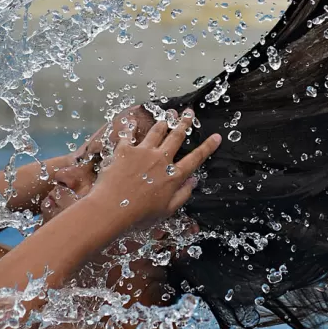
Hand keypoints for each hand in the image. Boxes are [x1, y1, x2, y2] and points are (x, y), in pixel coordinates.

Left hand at [92, 109, 220, 228]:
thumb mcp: (167, 211)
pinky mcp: (125, 150)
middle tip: (189, 113)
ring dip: (164, 122)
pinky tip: (133, 122)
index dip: (207, 147)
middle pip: (176, 137)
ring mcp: (142, 152)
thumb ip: (183, 194)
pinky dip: (131, 127)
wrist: (111, 209)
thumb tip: (194, 180)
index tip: (216, 137)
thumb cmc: (139, 216)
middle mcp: (161, 159)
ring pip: (157, 131)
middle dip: (185, 123)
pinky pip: (129, 135)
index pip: (195, 158)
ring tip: (168, 115)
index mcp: (173, 176)